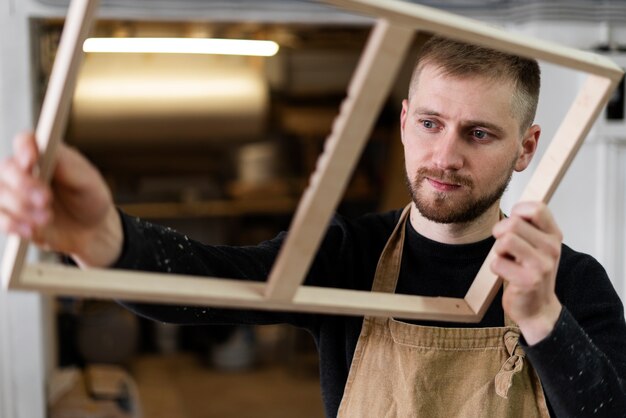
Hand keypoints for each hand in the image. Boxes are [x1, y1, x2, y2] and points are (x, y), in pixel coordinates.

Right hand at [0, 132, 122, 267]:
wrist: (91, 231)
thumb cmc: (90, 199)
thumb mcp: (88, 181)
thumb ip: (68, 166)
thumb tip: (52, 150)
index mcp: (45, 155)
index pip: (25, 141)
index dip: (24, 148)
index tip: (32, 162)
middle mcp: (25, 171)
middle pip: (6, 168)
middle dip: (24, 185)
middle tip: (46, 199)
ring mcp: (14, 193)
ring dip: (21, 207)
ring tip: (47, 218)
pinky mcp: (11, 216)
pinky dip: (12, 224)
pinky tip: (31, 230)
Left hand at [491, 202, 562, 344]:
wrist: (538, 308)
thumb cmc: (533, 272)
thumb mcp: (537, 245)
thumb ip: (528, 226)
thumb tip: (514, 210)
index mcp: (553, 235)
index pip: (536, 208)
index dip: (517, 212)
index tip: (514, 227)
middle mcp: (551, 248)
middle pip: (512, 223)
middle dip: (500, 233)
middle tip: (506, 248)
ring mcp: (541, 265)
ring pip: (505, 240)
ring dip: (498, 250)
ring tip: (507, 259)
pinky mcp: (528, 280)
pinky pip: (497, 262)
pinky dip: (495, 267)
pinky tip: (507, 274)